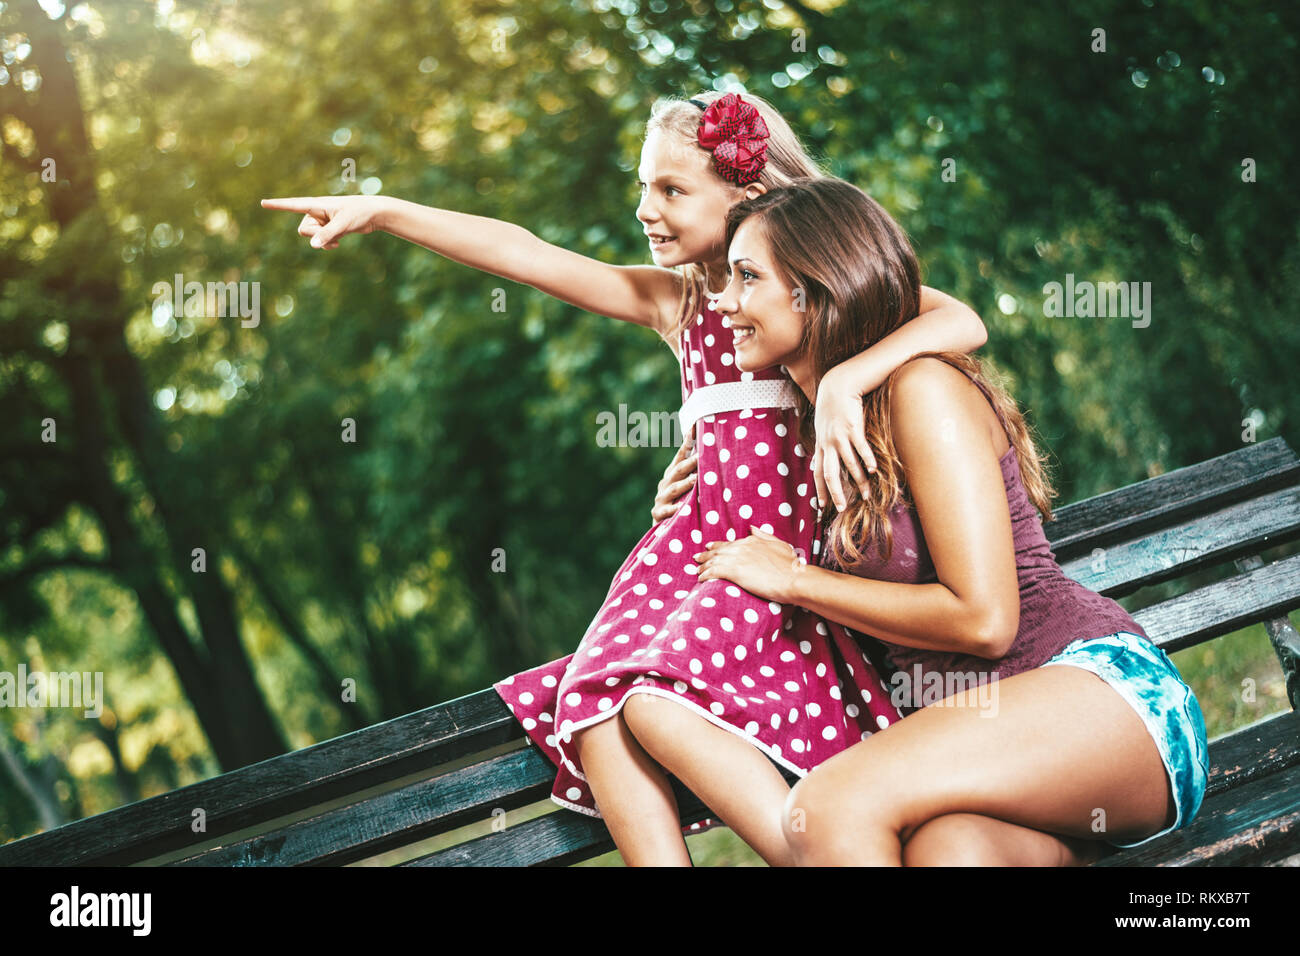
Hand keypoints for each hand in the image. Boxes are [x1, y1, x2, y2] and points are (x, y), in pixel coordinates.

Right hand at [259, 195, 389, 248]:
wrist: (375, 214)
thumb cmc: (360, 213)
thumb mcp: (343, 224)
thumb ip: (327, 234)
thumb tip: (313, 245)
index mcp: (317, 204)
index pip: (293, 204)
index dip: (278, 205)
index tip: (263, 203)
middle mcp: (317, 212)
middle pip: (303, 229)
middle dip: (315, 235)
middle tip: (334, 231)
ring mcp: (322, 221)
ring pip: (311, 236)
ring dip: (323, 241)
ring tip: (339, 236)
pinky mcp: (329, 228)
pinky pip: (319, 241)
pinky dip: (327, 244)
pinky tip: (338, 242)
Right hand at [651, 424, 696, 522]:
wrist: (662, 529)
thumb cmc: (681, 505)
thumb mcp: (688, 489)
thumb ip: (697, 475)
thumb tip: (719, 458)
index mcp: (673, 474)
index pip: (680, 456)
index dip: (687, 442)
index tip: (694, 427)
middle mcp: (665, 483)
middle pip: (678, 470)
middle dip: (690, 462)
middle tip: (702, 455)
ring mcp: (661, 498)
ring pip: (674, 489)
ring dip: (685, 484)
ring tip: (695, 479)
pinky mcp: (657, 513)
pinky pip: (666, 510)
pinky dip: (674, 509)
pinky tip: (681, 507)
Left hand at [693, 526, 807, 604]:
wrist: (794, 578)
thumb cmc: (791, 565)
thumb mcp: (780, 544)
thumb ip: (764, 536)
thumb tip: (752, 528)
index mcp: (752, 541)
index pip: (730, 543)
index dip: (718, 545)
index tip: (710, 547)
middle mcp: (742, 547)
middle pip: (719, 551)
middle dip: (706, 555)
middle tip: (697, 558)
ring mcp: (737, 558)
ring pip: (714, 560)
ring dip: (704, 566)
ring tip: (697, 570)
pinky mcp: (734, 571)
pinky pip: (714, 571)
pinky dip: (705, 574)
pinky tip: (700, 578)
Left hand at [812, 366, 877, 512]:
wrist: (838, 385)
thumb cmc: (833, 408)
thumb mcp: (825, 427)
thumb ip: (826, 442)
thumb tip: (828, 456)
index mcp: (821, 445)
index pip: (818, 472)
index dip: (820, 490)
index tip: (822, 506)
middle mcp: (828, 443)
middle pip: (829, 474)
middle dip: (835, 493)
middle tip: (841, 508)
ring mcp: (840, 436)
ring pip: (848, 464)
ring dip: (858, 481)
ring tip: (865, 495)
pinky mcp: (853, 427)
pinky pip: (860, 448)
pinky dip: (867, 460)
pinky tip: (874, 471)